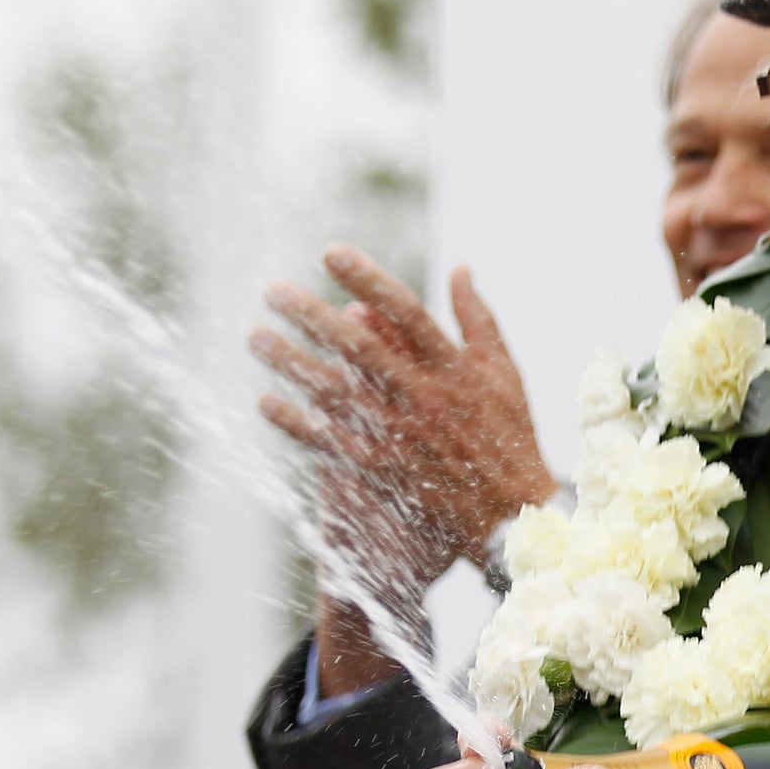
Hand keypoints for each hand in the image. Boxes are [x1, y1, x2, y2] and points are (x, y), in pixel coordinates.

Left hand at [251, 246, 555, 600]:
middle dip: (312, 315)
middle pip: (358, 347)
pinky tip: (265, 403)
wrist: (513, 515)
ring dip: (292, 363)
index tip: (330, 253)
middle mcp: (424, 396)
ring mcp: (400, 434)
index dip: (367, 278)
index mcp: (455, 367)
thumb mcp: (505, 372)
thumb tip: (460, 267)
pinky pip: (330, 443)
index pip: (406, 312)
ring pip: (335, 392)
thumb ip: (479, 319)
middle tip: (272, 290)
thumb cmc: (511, 438)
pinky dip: (297, 424)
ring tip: (256, 336)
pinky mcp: (383, 470)